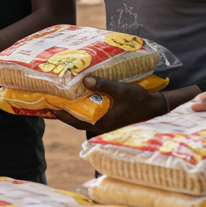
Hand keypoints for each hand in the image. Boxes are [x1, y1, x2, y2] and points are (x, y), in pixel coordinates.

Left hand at [53, 76, 168, 132]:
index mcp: (101, 122)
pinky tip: (81, 99)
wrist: (155, 109)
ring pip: (83, 119)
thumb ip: (104, 85)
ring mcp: (105, 125)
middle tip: (52, 99)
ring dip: (73, 110)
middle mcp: (101, 126)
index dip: (61, 113)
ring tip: (63, 98)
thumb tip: (85, 79)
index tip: (50, 104)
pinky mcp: (109, 121)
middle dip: (64, 111)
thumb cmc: (139, 100)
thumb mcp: (122, 90)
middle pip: (76, 120)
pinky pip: (91, 117)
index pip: (74, 120)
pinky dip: (83, 109)